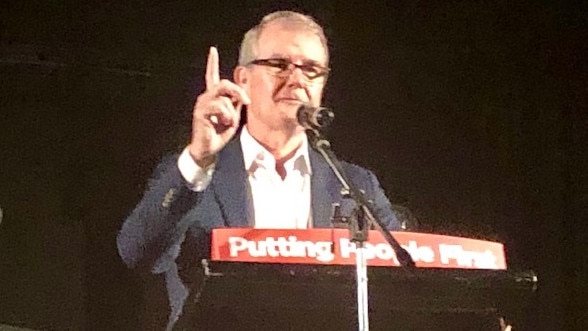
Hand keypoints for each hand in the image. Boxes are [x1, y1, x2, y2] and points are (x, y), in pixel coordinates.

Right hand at [188, 46, 250, 166]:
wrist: (209, 148)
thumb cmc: (220, 133)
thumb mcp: (233, 116)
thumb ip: (236, 103)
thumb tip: (243, 91)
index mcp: (214, 97)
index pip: (212, 76)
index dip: (212, 63)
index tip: (212, 49)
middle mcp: (206, 97)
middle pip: (224, 84)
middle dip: (238, 91)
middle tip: (246, 101)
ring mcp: (202, 103)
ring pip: (224, 98)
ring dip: (230, 112)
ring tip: (227, 122)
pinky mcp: (200, 111)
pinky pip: (219, 107)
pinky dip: (225, 116)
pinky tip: (222, 123)